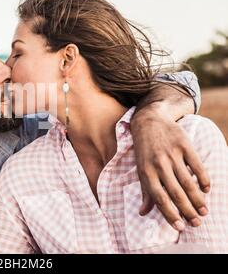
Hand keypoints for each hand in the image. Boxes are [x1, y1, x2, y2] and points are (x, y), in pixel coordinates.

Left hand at [131, 107, 210, 230]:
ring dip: (197, 199)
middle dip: (187, 210)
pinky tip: (207, 189)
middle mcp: (159, 164)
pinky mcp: (184, 144)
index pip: (159, 198)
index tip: (180, 227)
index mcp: (146, 172)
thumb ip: (145, 191)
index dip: (169, 214)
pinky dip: (203, 179)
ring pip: (188, 182)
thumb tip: (143, 213)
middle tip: (196, 223)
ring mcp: (172, 154)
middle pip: (175, 192)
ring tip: (204, 211)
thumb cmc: (144, 150)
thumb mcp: (141, 169)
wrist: (149, 121)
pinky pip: (197, 165)